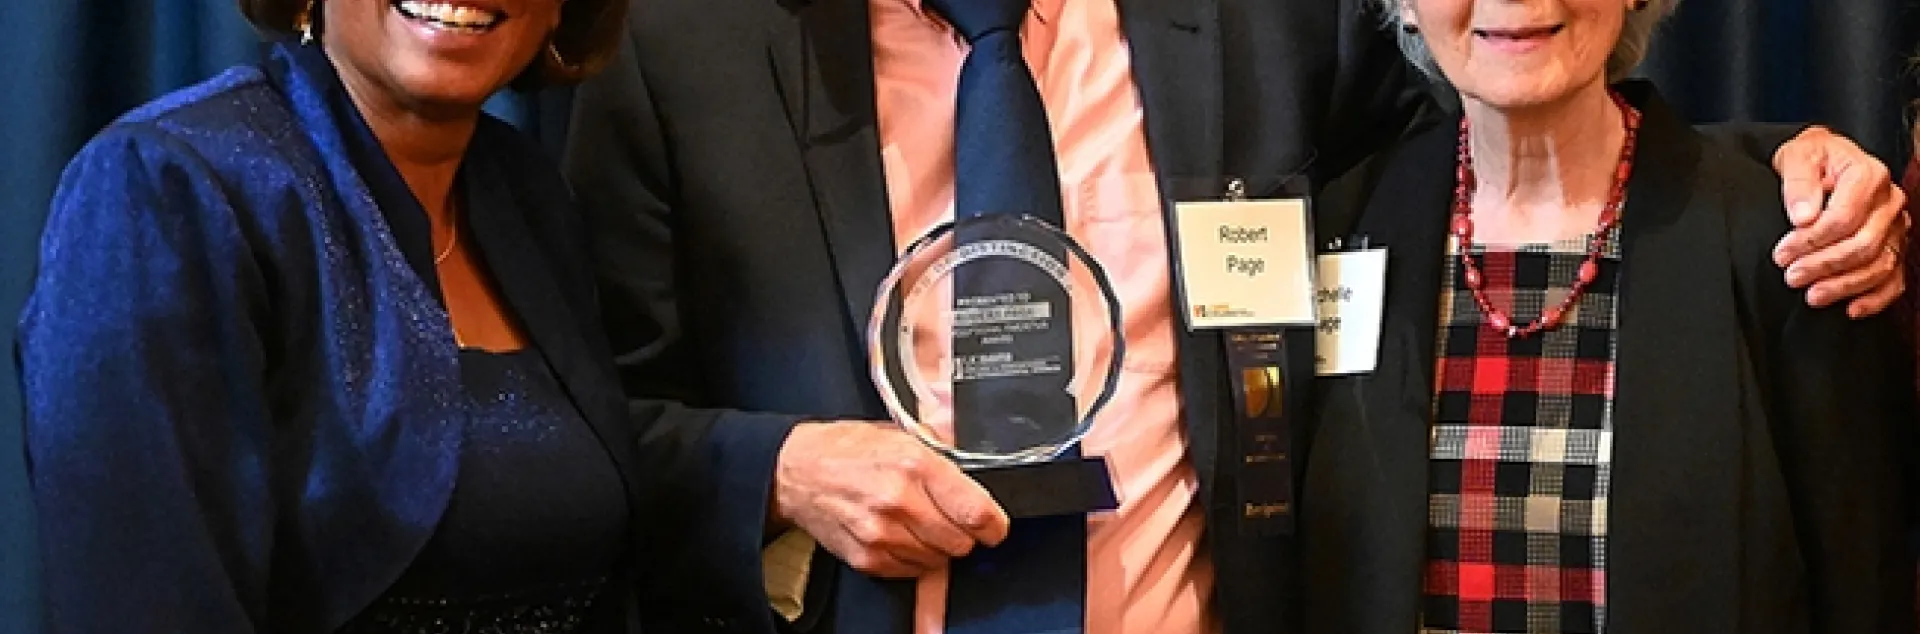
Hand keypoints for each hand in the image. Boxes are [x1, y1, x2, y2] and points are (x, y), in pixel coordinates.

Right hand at [770, 421, 1010, 577]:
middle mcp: (900, 502)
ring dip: (936, 547)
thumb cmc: (849, 450)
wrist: (797, 470)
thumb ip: (942, 458)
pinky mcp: (867, 558)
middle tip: (947, 518)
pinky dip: (912, 558)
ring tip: (916, 522)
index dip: (994, 525)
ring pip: (938, 560)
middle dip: (962, 534)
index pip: (976, 512)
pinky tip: (898, 534)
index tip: (993, 526)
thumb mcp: (902, 435)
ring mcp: (881, 534)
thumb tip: (979, 477)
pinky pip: (911, 572)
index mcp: (915, 465)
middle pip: (961, 543)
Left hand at [1770, 125, 1909, 317]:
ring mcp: (1895, 226)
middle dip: (1825, 265)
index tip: (1782, 253)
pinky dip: (1876, 298)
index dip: (1811, 241)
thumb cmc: (1812, 158)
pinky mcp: (1894, 245)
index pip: (1844, 218)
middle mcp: (1889, 202)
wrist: (1826, 159)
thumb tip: (1802, 216)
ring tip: (1813, 295)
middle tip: (1792, 277)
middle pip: (1864, 244)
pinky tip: (1852, 309)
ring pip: (1881, 264)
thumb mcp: (1798, 157)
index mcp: (1868, 176)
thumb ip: (1799, 182)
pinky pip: (1895, 278)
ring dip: (1845, 285)